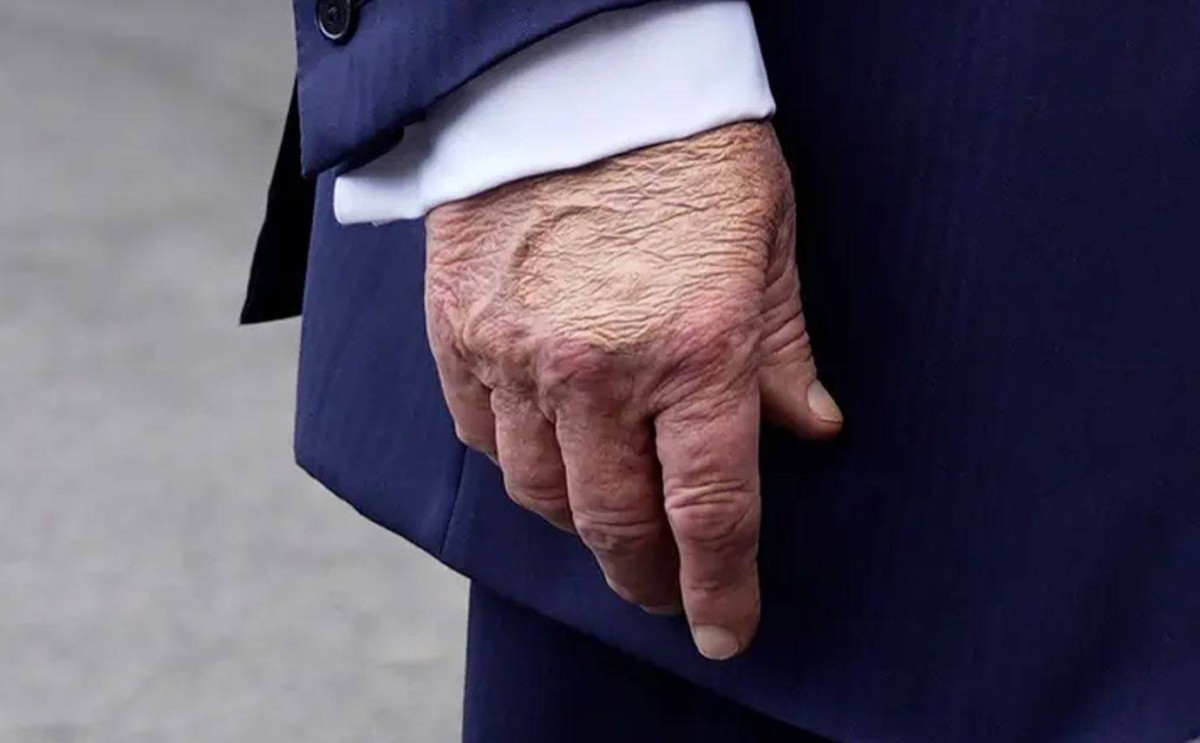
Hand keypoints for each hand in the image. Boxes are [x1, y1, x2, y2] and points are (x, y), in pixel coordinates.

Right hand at [424, 121, 842, 659]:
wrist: (577, 65)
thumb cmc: (688, 143)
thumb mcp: (766, 237)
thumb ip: (782, 346)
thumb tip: (809, 428)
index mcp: (698, 349)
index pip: (710, 509)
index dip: (721, 587)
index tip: (725, 631)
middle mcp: (602, 369)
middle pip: (616, 523)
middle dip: (647, 575)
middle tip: (664, 590)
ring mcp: (519, 352)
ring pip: (539, 491)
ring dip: (579, 523)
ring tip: (606, 522)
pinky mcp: (459, 327)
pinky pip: (477, 432)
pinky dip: (512, 459)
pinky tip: (542, 455)